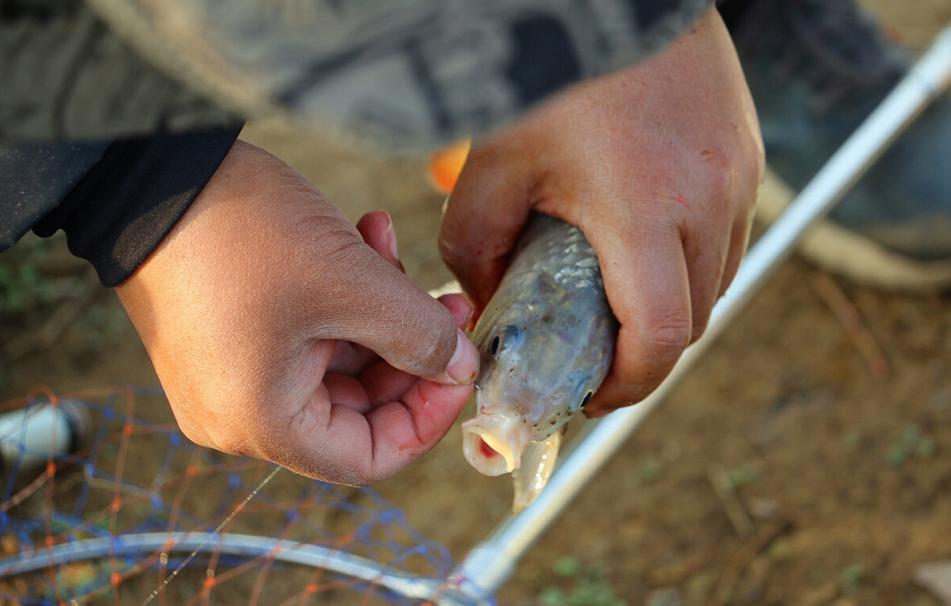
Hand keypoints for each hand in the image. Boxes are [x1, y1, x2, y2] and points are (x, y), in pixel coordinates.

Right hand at [117, 141, 478, 483]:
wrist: (149, 168)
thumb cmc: (243, 232)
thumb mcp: (353, 284)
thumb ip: (421, 336)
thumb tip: (463, 368)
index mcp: (262, 422)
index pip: (370, 457)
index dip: (428, 417)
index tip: (461, 364)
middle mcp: (239, 412)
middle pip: (358, 408)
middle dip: (410, 350)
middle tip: (449, 302)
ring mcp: (230, 373)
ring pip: (338, 362)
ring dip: (379, 310)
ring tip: (396, 249)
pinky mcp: (229, 335)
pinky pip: (306, 333)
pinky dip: (342, 295)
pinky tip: (364, 236)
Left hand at [439, 8, 762, 416]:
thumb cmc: (548, 73)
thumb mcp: (493, 164)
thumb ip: (476, 247)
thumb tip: (486, 301)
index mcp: (648, 210)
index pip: (662, 337)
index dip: (628, 385)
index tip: (592, 394)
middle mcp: (711, 198)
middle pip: (693, 318)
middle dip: (644, 351)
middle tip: (594, 354)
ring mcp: (738, 173)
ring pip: (717, 279)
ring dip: (672, 304)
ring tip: (617, 299)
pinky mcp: (746, 149)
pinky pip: (728, 231)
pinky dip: (691, 257)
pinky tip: (645, 242)